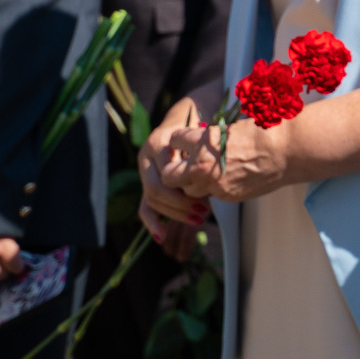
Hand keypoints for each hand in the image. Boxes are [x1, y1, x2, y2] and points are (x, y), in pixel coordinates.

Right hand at [138, 98, 209, 232]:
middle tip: (204, 211)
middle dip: (180, 204)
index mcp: (159, 143)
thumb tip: (215, 186)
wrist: (181, 122)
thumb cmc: (197, 131)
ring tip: (198, 220)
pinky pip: (144, 207)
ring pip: (151, 199)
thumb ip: (201, 157)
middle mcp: (146, 157)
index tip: (209, 195)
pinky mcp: (146, 184)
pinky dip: (153, 222)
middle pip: (156, 188)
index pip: (167, 172)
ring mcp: (144, 171)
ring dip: (174, 214)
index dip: (185, 188)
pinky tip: (162, 236)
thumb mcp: (200, 138)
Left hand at [157, 114, 292, 206]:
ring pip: (188, 191)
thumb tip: (202, 143)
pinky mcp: (227, 196)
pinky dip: (215, 188)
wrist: (288, 150)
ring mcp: (214, 184)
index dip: (180, 140)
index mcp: (202, 142)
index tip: (185, 140)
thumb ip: (211, 139)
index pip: (174, 141)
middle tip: (185, 165)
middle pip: (169, 175)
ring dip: (193, 183)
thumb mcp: (230, 128)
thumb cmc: (264, 131)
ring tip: (207, 173)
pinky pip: (211, 195)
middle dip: (174, 171)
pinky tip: (228, 178)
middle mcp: (202, 166)